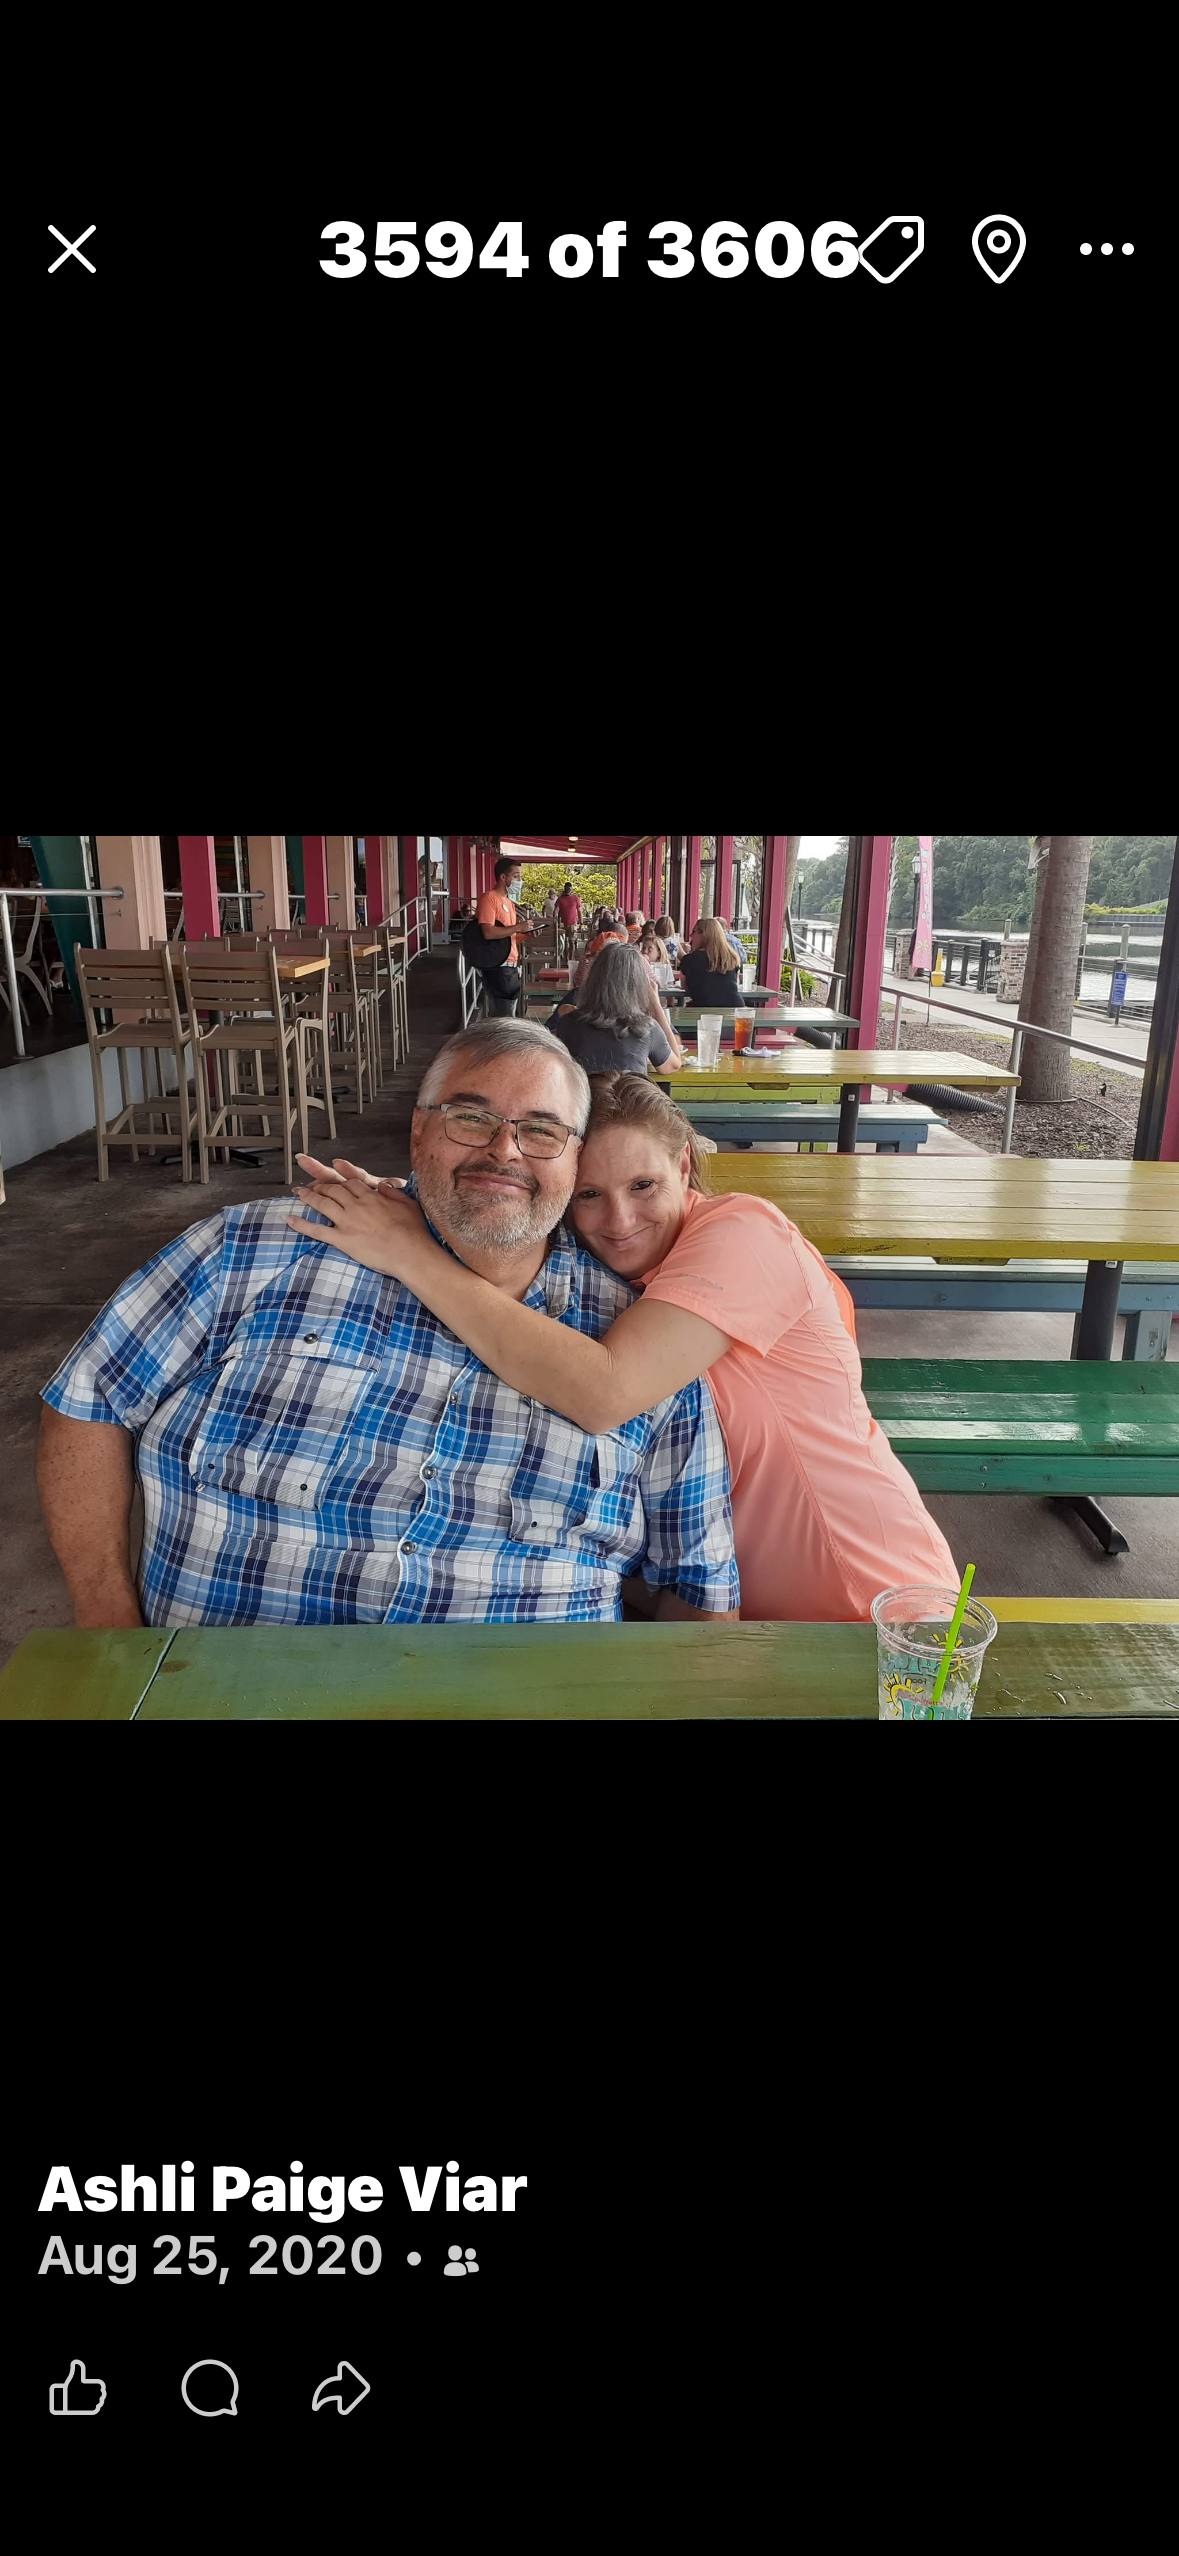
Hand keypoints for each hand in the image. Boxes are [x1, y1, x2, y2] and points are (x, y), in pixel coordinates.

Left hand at [286, 1158, 431, 1278]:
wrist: (410, 1252)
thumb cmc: (413, 1231)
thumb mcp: (408, 1204)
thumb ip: (392, 1193)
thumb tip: (382, 1186)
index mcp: (371, 1197)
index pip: (350, 1183)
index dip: (339, 1179)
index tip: (333, 1177)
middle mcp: (356, 1205)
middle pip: (333, 1189)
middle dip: (320, 1185)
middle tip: (311, 1184)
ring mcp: (347, 1221)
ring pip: (322, 1204)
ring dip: (308, 1197)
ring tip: (298, 1193)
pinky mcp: (342, 1239)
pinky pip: (317, 1230)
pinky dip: (302, 1224)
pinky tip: (290, 1220)